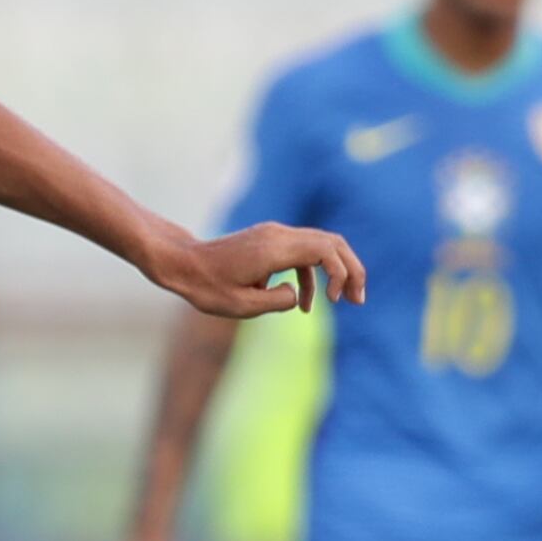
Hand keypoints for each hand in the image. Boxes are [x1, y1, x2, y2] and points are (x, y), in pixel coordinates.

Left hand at [157, 222, 364, 319]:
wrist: (182, 264)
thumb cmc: (206, 287)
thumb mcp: (241, 305)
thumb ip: (277, 302)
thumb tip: (297, 296)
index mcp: (274, 248)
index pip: (325, 251)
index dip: (340, 274)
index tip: (335, 301)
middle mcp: (278, 235)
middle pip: (332, 243)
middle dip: (351, 269)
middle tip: (358, 299)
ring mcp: (275, 235)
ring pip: (321, 245)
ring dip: (336, 271)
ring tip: (344, 300)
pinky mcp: (270, 241)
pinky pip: (303, 252)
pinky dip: (312, 273)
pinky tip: (306, 303)